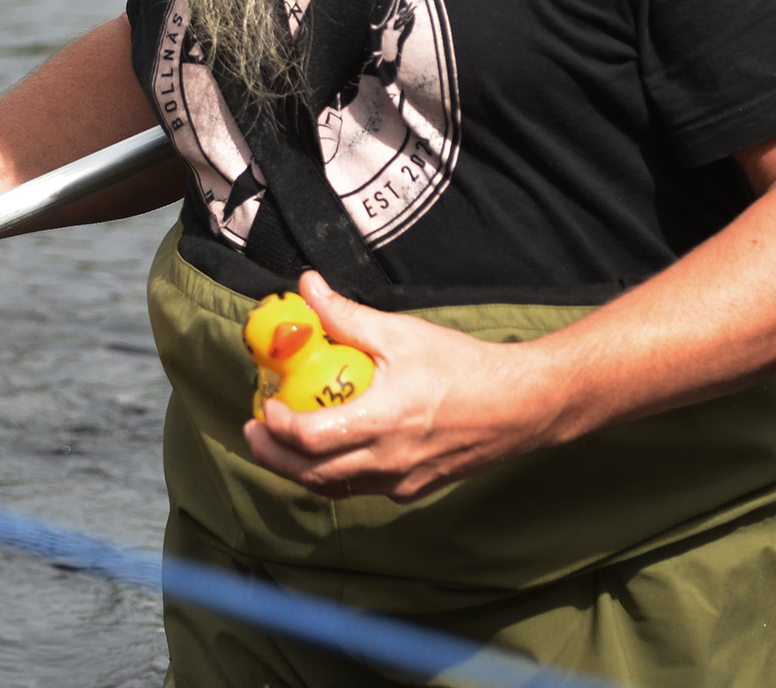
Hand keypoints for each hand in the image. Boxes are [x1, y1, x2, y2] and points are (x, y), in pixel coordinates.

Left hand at [242, 272, 568, 501]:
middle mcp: (389, 462)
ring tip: (277, 444)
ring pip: (334, 487)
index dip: (278, 428)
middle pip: (312, 474)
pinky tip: (326, 452)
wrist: (522, 406)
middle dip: (274, 456)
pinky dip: (334, 474)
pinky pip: (361, 487)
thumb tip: (307, 288)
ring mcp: (402, 481)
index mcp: (382, 423)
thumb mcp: (401, 333)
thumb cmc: (464, 367)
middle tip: (253, 431)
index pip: (312, 440)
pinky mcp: (414, 489)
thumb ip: (347, 315)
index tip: (265, 404)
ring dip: (299, 469)